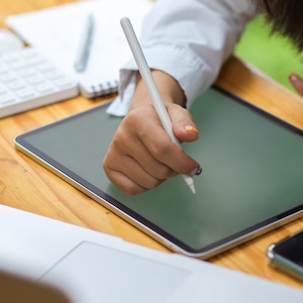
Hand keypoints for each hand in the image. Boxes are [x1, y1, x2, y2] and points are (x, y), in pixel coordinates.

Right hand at [103, 71, 200, 194]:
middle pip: (158, 169)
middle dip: (174, 170)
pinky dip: (146, 185)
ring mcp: (113, 154)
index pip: (162, 149)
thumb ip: (185, 122)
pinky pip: (133, 189)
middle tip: (175, 161)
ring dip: (161, 177)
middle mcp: (121, 137)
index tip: (194, 168)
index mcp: (137, 119)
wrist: (140, 118)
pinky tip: (148, 171)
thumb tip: (191, 135)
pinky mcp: (109, 168)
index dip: (182, 162)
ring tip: (160, 163)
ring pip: (149, 182)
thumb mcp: (175, 113)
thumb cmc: (159, 118)